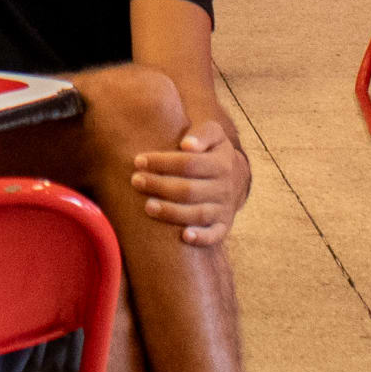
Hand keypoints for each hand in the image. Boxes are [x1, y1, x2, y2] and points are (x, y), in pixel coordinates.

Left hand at [128, 123, 249, 247]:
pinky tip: (184, 236)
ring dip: (172, 212)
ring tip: (147, 207)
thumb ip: (202, 134)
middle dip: (160, 186)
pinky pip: (215, 235)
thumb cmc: (212, 151)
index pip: (188, 163)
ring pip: (198, 214)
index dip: (162, 162)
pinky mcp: (223, 226)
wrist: (235, 177)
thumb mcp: (213, 134)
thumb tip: (186, 144)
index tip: (138, 161)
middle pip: (189, 190)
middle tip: (136, 181)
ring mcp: (225, 208)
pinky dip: (201, 237)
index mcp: (221, 163)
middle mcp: (225, 187)